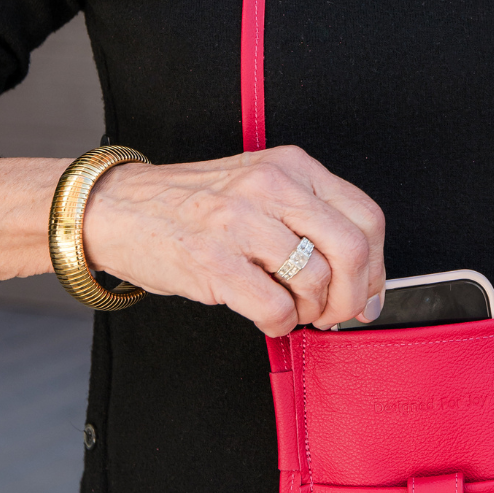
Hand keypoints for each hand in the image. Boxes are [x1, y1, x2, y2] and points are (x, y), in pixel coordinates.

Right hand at [83, 145, 385, 335]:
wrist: (115, 209)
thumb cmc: (194, 206)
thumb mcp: (261, 188)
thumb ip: (311, 219)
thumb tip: (364, 279)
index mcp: (292, 167)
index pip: (367, 218)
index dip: (377, 267)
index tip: (367, 293)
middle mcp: (271, 186)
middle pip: (354, 250)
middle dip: (356, 296)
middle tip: (337, 313)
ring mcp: (240, 221)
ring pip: (318, 281)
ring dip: (313, 312)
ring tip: (292, 311)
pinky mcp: (214, 261)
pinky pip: (277, 308)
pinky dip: (280, 325)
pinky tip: (266, 318)